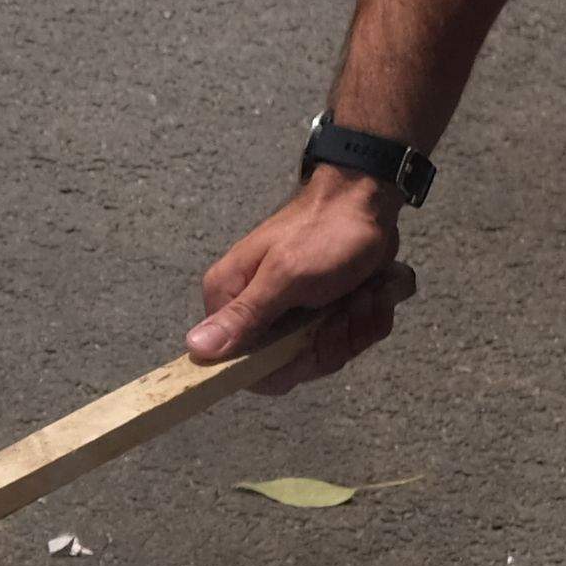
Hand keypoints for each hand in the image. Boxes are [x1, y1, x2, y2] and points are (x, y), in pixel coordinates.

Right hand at [187, 166, 418, 392]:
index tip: (310, 343)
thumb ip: (244, 316)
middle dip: (329, 341)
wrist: (368, 199)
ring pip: (325, 354)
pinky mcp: (322, 313)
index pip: (241, 366)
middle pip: (290, 365)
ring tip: (363, 292)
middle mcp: (254, 312)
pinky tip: (372, 292)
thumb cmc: (324, 232)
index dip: (281, 366)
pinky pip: (348, 341)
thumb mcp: (284, 276)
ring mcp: (291, 314)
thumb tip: (194, 348)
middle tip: (345, 306)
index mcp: (230, 300)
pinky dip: (368, 320)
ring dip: (355, 327)